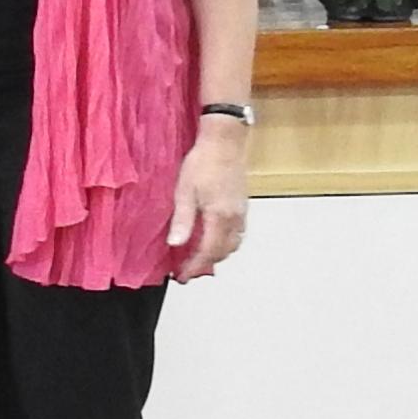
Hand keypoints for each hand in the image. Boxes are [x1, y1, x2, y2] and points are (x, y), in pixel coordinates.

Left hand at [166, 122, 251, 279]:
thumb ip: (182, 221)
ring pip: (233, 244)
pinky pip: (237, 233)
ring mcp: (241, 212)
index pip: (208, 252)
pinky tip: (211, 240)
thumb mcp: (184, 192)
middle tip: (187, 271)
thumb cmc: (202, 163)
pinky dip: (225, 243)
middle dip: (205, 265)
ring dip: (217, 255)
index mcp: (220, 217)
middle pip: (223, 252)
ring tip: (197, 260)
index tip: (182, 276)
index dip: (194, 267)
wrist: (224, 142)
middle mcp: (235, 218)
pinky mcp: (242, 205)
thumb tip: (175, 245)